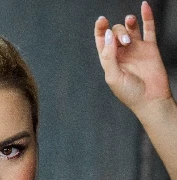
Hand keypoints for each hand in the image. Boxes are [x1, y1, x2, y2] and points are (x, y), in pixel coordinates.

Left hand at [95, 1, 171, 116]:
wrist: (150, 99)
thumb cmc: (130, 93)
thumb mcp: (113, 77)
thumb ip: (108, 56)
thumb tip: (108, 35)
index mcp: (109, 61)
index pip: (102, 41)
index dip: (100, 29)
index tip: (102, 21)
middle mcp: (122, 53)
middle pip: (116, 33)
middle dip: (119, 33)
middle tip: (125, 42)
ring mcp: (136, 49)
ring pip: (130, 29)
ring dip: (128, 25)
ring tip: (130, 28)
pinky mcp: (150, 48)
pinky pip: (149, 29)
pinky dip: (146, 17)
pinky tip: (144, 6)